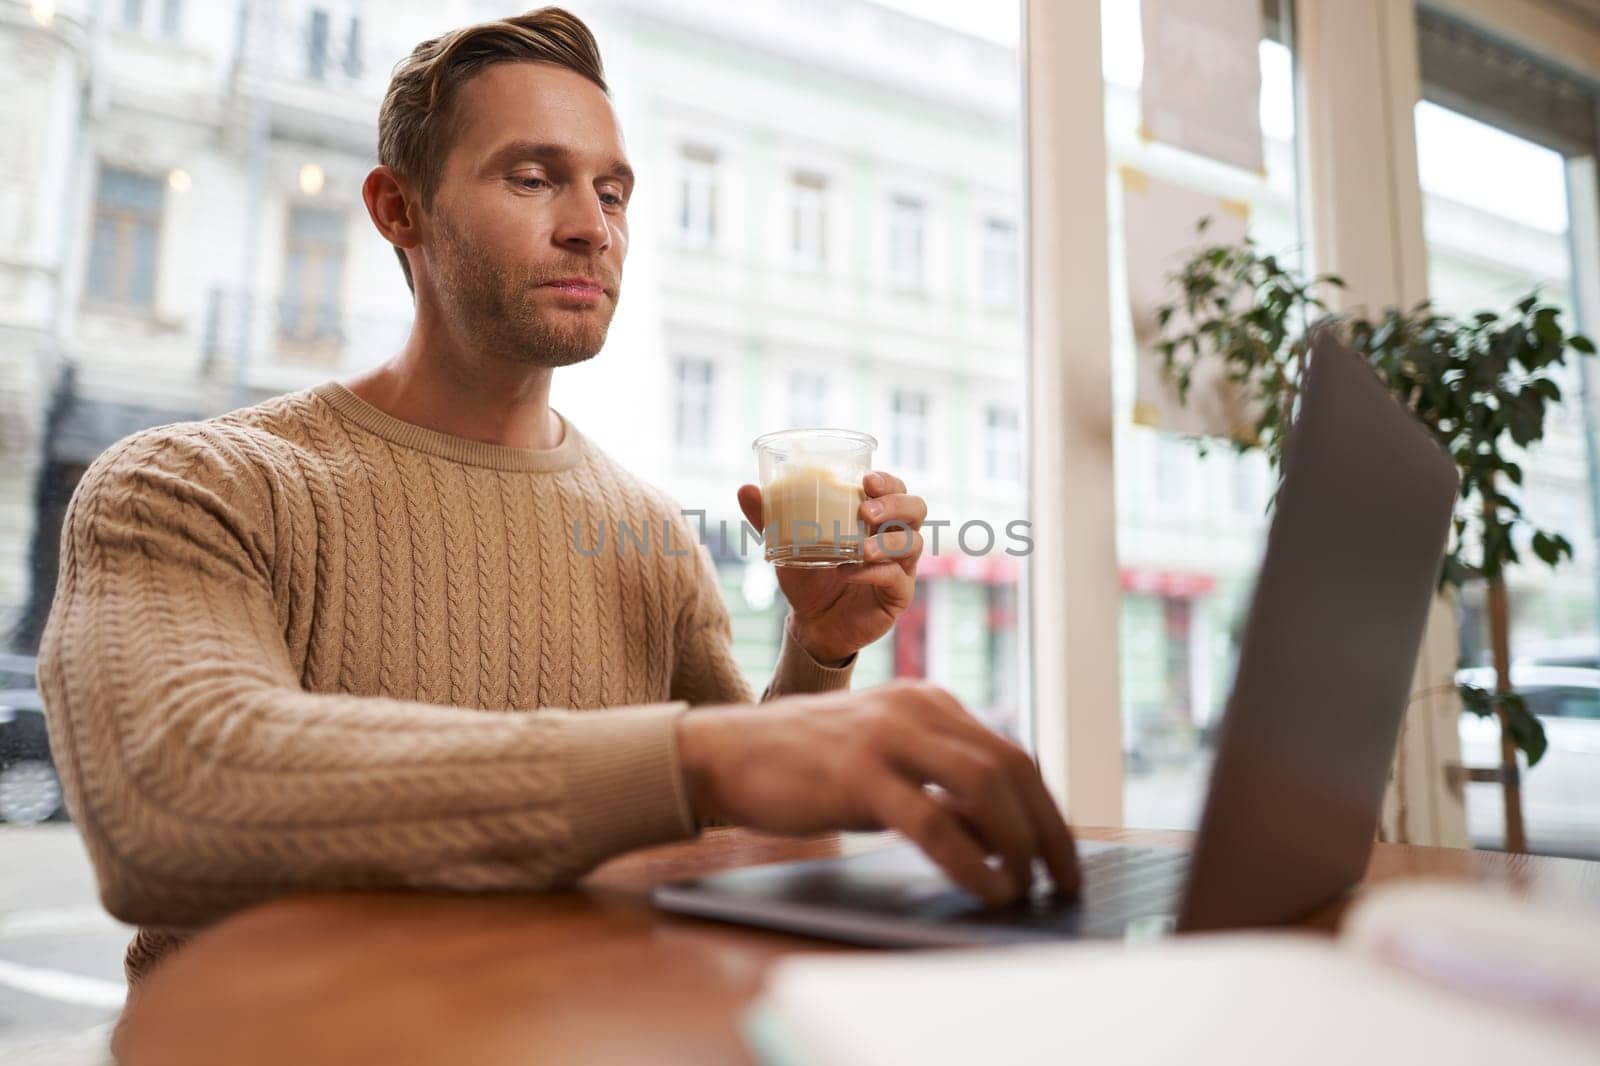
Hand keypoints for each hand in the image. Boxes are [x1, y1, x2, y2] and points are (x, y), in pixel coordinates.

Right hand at [675, 680, 1079, 905]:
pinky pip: (934, 821)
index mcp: (928, 702)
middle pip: (1010, 766)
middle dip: (1047, 829)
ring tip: (1028, 887)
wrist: (727, 753)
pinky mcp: (858, 773)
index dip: (1046, 808)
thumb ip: (940, 788)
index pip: (1010, 753)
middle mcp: (916, 709)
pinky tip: (988, 887)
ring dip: (1020, 841)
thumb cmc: (808, 767)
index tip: (1063, 854)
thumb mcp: (885, 766)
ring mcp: (887, 737)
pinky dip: (972, 860)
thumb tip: (1006, 838)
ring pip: (984, 784)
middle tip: (1063, 879)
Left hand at [737, 471, 925, 664]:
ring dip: (886, 541)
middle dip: (895, 505)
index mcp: (875, 518)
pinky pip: (896, 579)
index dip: (889, 481)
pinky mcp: (898, 596)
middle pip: (916, 510)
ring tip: (859, 548)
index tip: (866, 480)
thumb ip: (770, 519)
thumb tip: (745, 489)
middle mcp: (895, 538)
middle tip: (866, 511)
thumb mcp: (787, 545)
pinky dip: (873, 573)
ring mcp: (901, 567)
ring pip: (913, 544)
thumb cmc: (808, 576)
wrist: (812, 624)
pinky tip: (848, 572)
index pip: (896, 489)